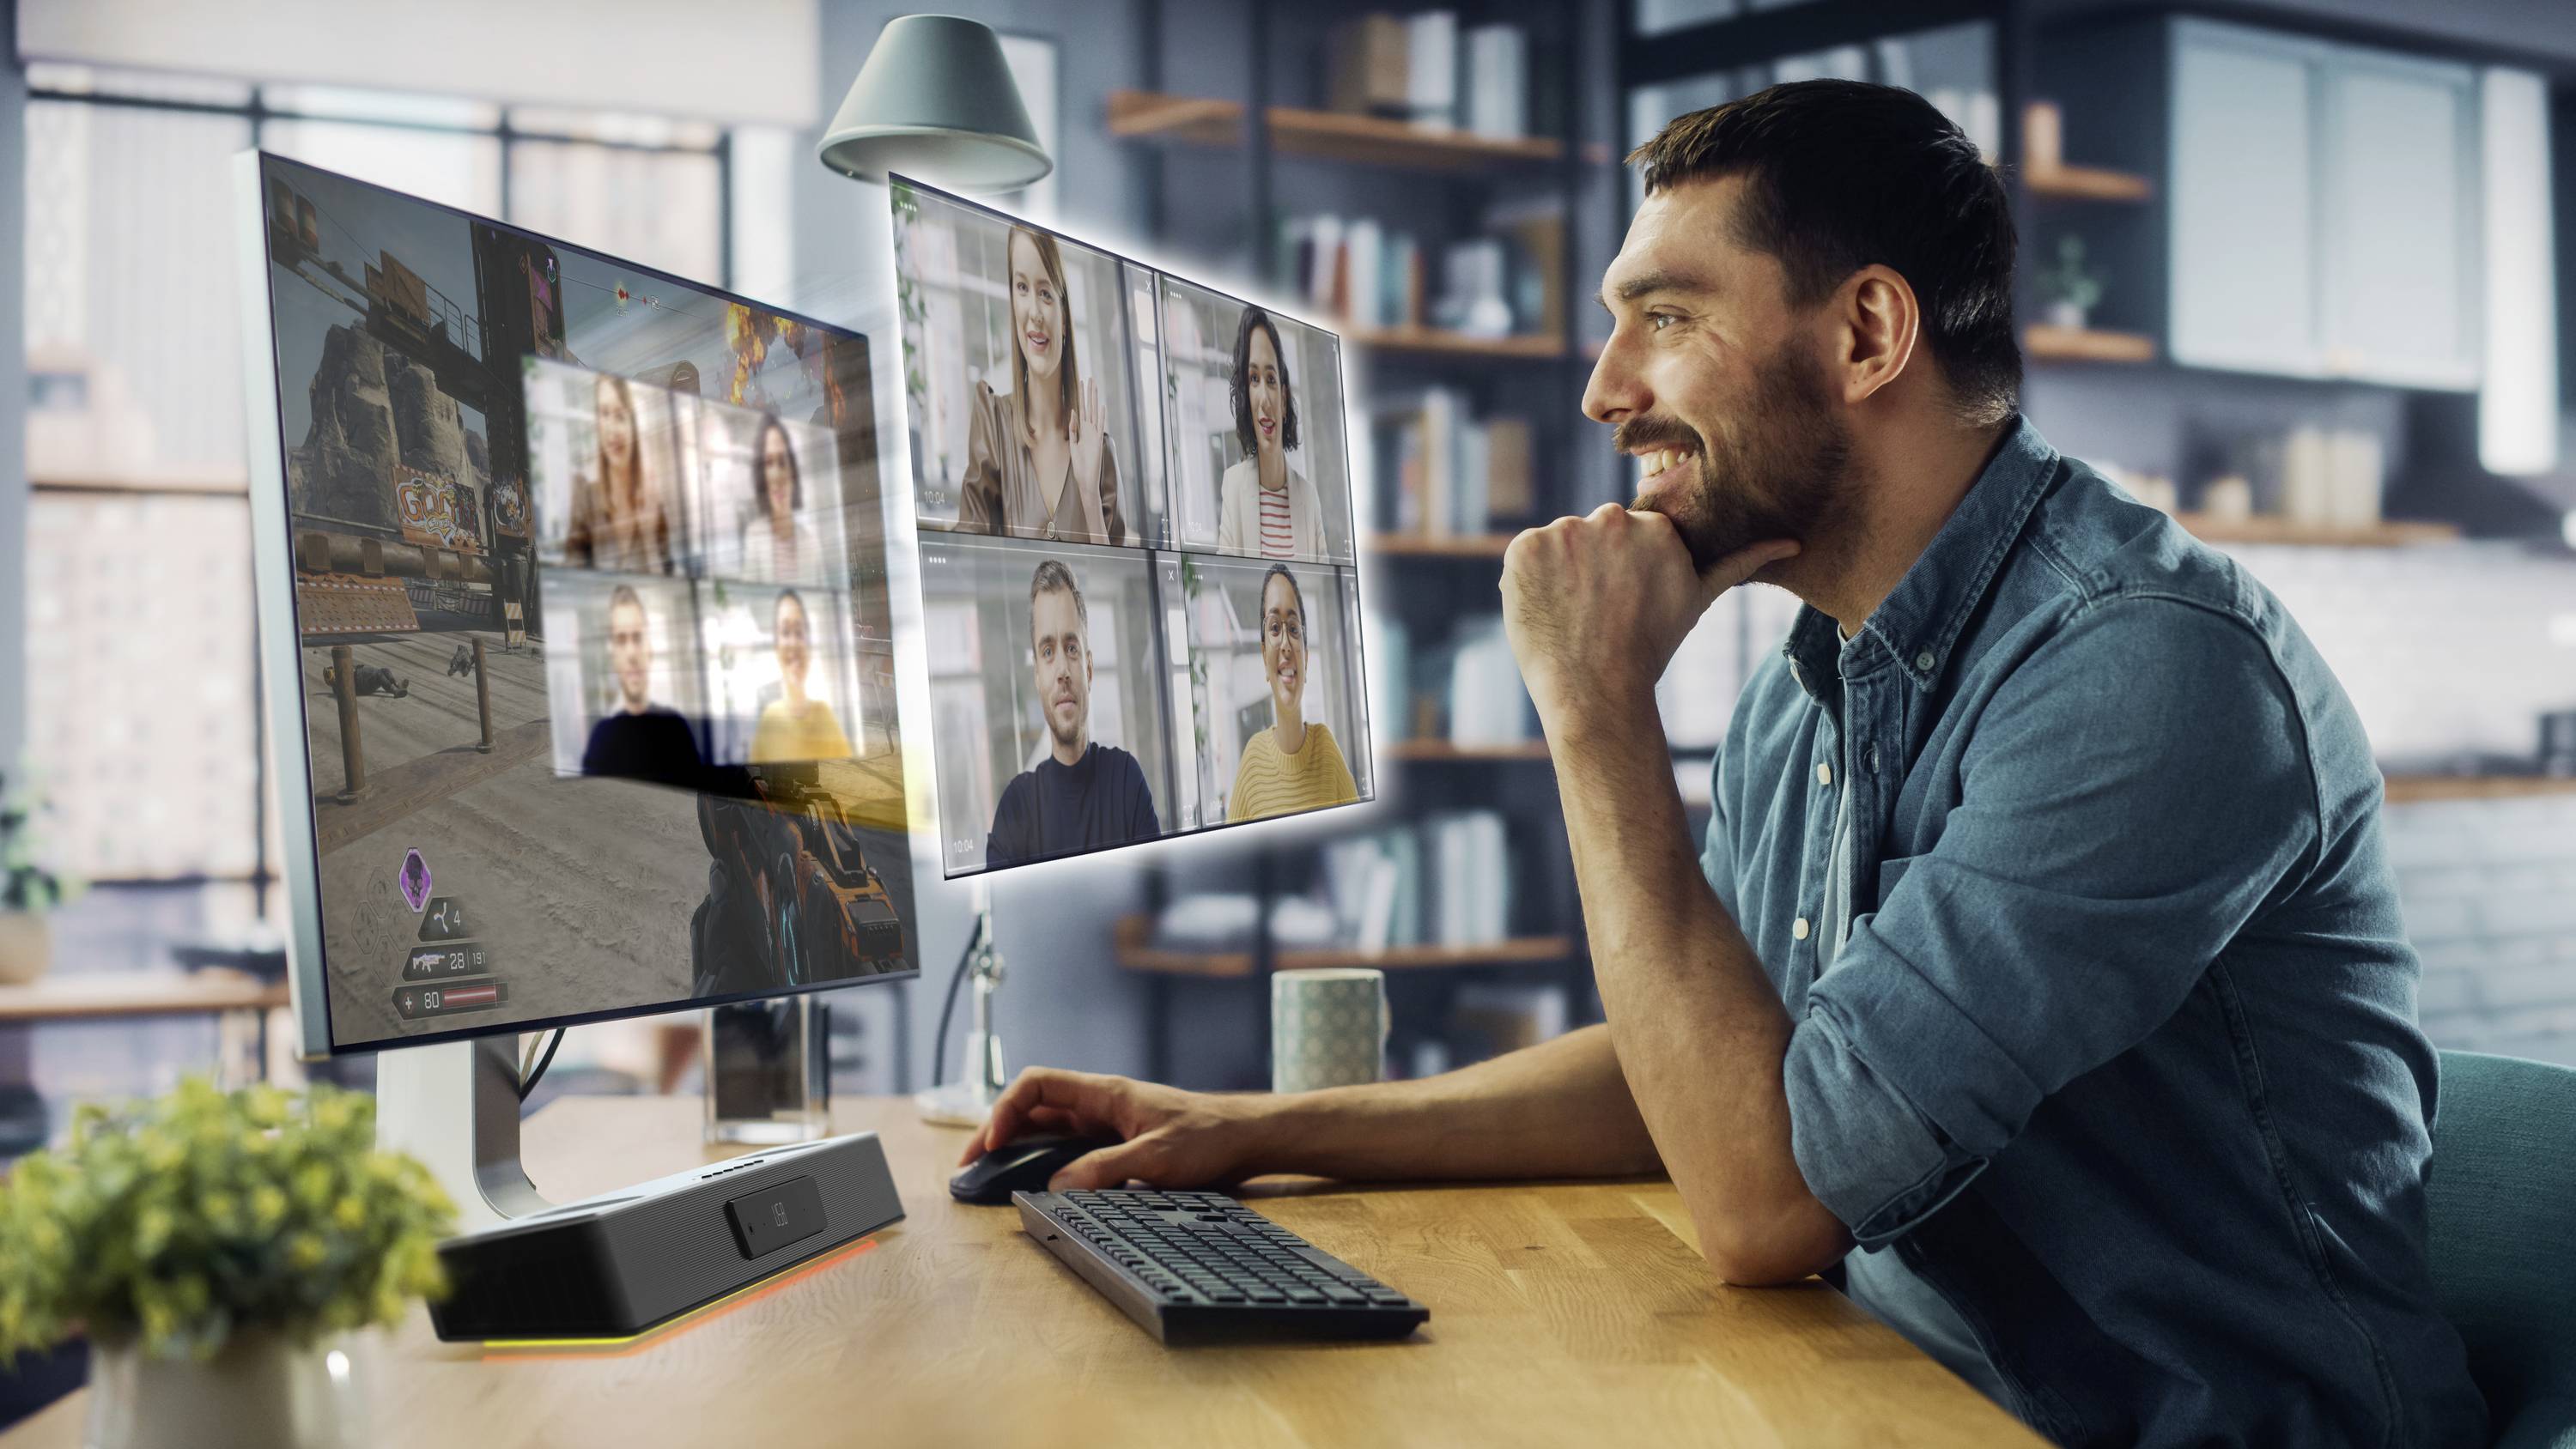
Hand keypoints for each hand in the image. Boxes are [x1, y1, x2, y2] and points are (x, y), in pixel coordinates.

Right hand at [958, 1067, 1267, 1190]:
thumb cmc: (1210, 1137)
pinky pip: (1068, 1147)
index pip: (1038, 1085)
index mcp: (1105, 1093)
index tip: (992, 1144)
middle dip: (996, 1131)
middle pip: (1033, 1108)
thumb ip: (1106, 1169)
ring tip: (988, 1175)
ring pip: (1047, 1128)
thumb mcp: (1157, 1157)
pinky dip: (1042, 1160)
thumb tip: (1057, 1185)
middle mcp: (1100, 1104)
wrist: (1246, 1138)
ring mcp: (1106, 1124)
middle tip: (969, 1165)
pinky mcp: (1116, 1143)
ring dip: (1015, 1147)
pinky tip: (1031, 1180)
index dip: (1006, 1110)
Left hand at [1068, 377, 1105, 500]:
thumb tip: (1072, 414)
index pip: (1082, 410)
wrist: (1087, 480)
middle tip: (1090, 378)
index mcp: (1083, 431)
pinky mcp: (1097, 442)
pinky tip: (1100, 406)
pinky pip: (1099, 427)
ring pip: (1094, 412)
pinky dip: (1100, 417)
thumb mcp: (1073, 445)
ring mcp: (1094, 435)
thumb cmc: (1081, 466)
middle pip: (1089, 407)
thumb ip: (1073, 430)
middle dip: (1089, 393)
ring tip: (1094, 385)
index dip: (1081, 397)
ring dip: (1094, 399)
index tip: (1081, 384)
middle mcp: (1090, 430)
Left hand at [1500, 505, 1796, 728]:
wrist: (1596, 692)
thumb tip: (1793, 543)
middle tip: (1598, 612)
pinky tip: (1547, 610)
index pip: (1626, 535)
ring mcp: (1563, 532)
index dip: (1621, 571)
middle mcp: (1610, 519)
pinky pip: (1523, 557)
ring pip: (1557, 546)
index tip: (1623, 602)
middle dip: (1591, 567)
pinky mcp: (1523, 547)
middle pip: (1592, 535)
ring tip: (1573, 615)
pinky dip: (1528, 581)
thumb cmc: (1651, 647)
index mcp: (1655, 527)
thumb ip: (1740, 562)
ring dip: (1559, 573)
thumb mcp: (1698, 599)